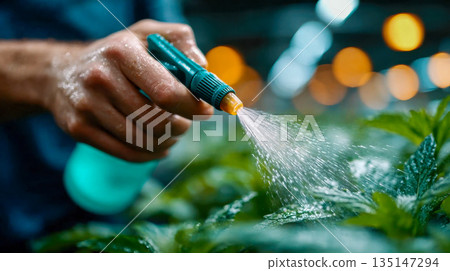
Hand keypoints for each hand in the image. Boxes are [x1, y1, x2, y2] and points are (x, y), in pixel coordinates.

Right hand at [46, 20, 212, 161]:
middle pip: (157, 120)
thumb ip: (180, 43)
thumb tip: (204, 73)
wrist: (62, 72)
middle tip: (186, 123)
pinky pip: (126, 153)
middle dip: (182, 126)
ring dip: (167, 141)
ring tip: (173, 132)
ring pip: (143, 140)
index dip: (192, 107)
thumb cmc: (117, 54)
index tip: (205, 110)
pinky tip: (159, 147)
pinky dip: (150, 154)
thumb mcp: (146, 35)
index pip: (167, 92)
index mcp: (122, 52)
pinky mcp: (78, 129)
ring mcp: (86, 106)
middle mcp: (100, 78)